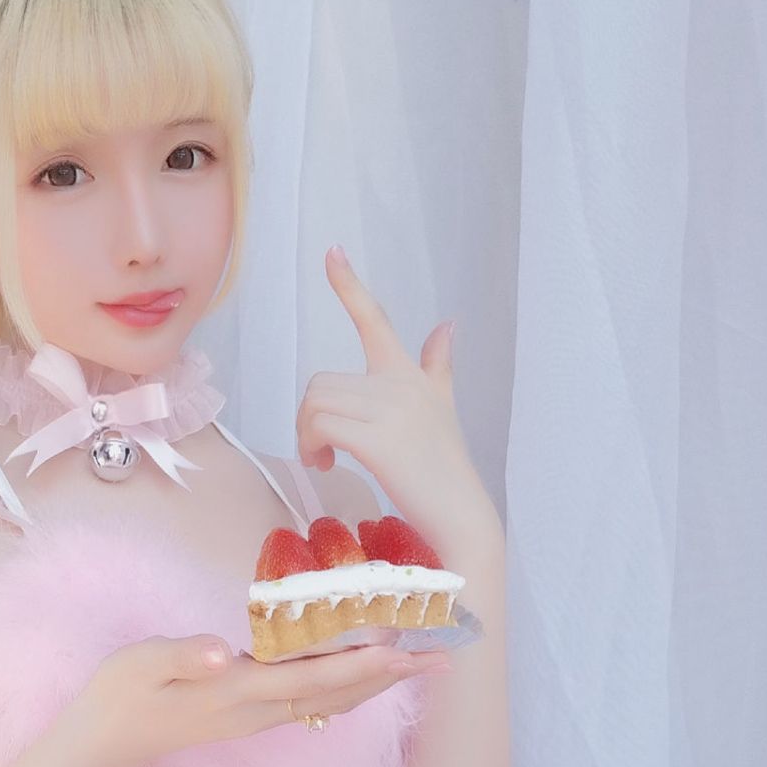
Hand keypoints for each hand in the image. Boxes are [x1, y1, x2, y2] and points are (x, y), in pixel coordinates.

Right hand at [69, 633, 452, 766]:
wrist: (105, 742)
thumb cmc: (121, 695)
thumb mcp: (141, 664)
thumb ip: (182, 655)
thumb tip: (220, 649)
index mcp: (237, 692)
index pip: (313, 678)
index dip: (361, 664)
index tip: (404, 650)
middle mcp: (258, 711)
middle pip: (337, 695)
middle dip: (390, 678)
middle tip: (441, 659)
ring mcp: (256, 718)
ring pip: (330, 703)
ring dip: (376, 685)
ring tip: (416, 668)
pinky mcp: (250, 715)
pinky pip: (313, 703)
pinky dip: (347, 687)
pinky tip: (363, 677)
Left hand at [296, 248, 500, 555]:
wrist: (461, 515)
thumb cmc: (444, 469)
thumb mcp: (442, 409)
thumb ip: (439, 366)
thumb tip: (448, 325)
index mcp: (409, 373)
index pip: (375, 319)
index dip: (349, 284)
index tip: (331, 250)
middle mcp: (400, 383)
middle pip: (320, 381)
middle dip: (309, 417)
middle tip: (322, 449)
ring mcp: (391, 409)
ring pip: (315, 403)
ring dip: (306, 434)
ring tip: (325, 459)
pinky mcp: (379, 438)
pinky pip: (320, 424)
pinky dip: (312, 444)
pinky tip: (327, 464)